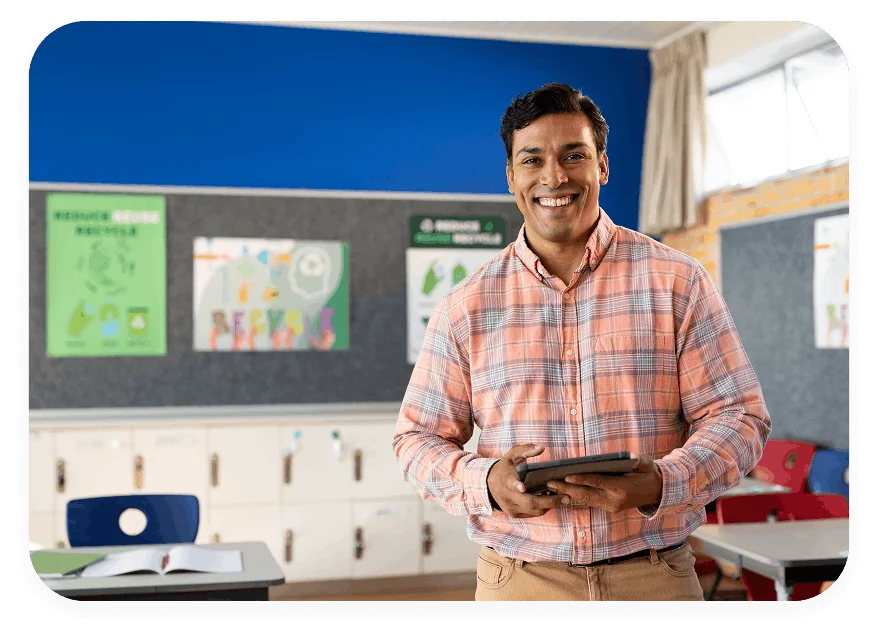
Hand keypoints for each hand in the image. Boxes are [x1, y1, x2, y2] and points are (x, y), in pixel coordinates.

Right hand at [487, 444, 568, 517]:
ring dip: (550, 505)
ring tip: (563, 498)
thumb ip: (526, 449)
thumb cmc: (505, 467)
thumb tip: (541, 447)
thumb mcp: (513, 455)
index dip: (516, 485)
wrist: (489, 484)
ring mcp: (510, 507)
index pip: (510, 483)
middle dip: (550, 501)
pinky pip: (533, 514)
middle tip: (567, 498)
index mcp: (505, 479)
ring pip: (534, 510)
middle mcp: (507, 496)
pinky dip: (543, 508)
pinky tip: (551, 500)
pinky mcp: (515, 514)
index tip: (523, 487)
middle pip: (529, 502)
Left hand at [545, 453, 662, 513]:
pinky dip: (574, 497)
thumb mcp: (646, 464)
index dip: (581, 479)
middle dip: (567, 489)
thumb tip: (629, 456)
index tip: (566, 475)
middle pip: (586, 494)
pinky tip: (562, 492)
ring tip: (550, 487)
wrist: (657, 492)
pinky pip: (588, 502)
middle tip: (550, 482)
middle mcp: (614, 501)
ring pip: (585, 501)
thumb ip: (637, 461)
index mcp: (622, 489)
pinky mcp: (608, 508)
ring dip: (567, 494)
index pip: (598, 483)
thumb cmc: (649, 474)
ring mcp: (610, 507)